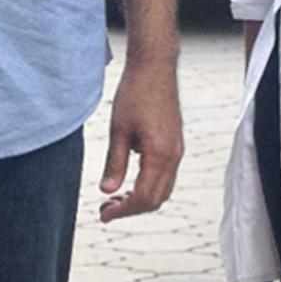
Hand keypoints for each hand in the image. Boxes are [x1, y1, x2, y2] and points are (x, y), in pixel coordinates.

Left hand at [99, 56, 182, 221]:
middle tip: (105, 209)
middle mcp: (174, 156)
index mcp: (160, 154)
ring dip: (140, 198)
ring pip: (163, 189)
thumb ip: (114, 163)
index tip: (103, 214)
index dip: (123, 211)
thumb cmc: (135, 93)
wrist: (154, 67)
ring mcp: (177, 150)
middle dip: (131, 209)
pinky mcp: (174, 144)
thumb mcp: (118, 129)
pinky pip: (165, 175)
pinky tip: (129, 180)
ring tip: (114, 198)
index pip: (144, 197)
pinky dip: (148, 185)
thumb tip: (108, 191)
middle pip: (156, 199)